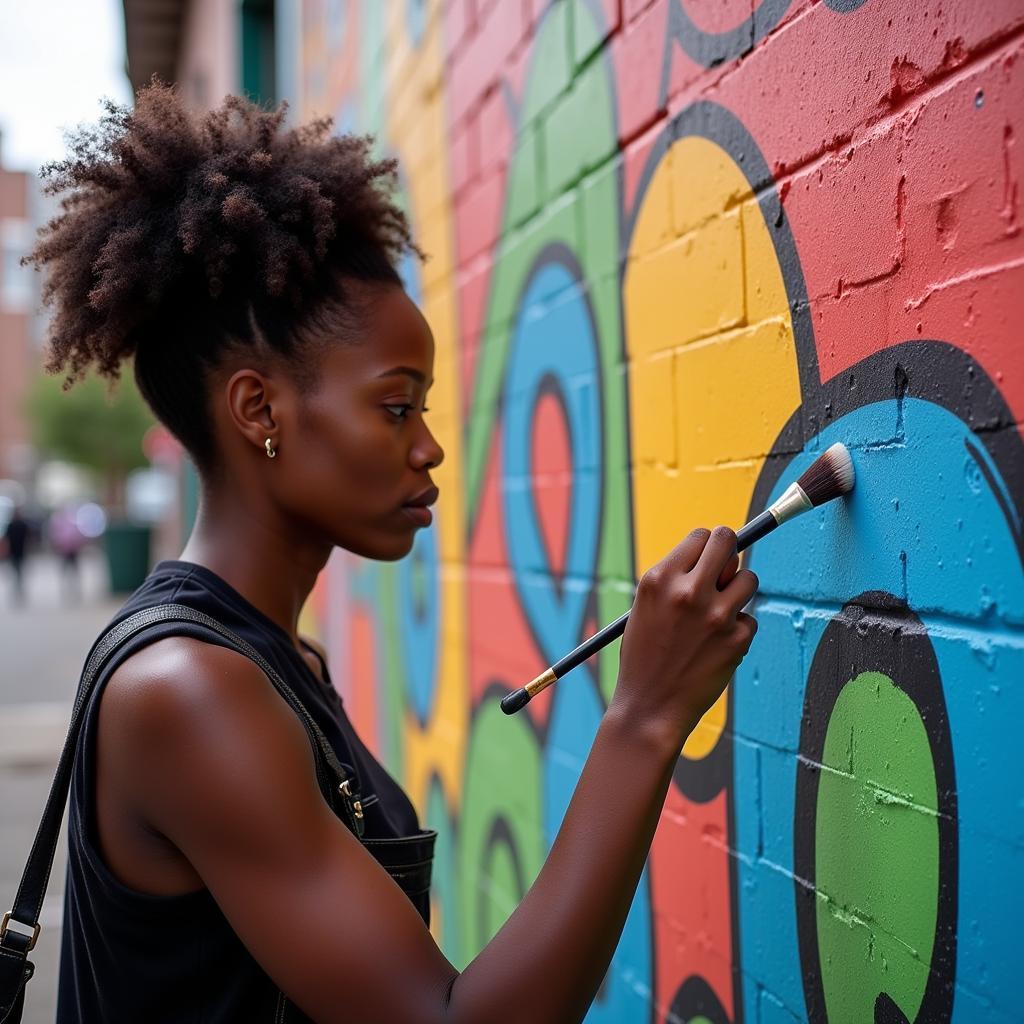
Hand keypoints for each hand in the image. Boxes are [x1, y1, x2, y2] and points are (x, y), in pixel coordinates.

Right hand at [611, 526, 758, 748]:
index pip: (699, 536)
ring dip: (738, 592)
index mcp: (659, 579)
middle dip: (729, 552)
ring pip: (748, 579)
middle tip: (724, 571)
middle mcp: (688, 591)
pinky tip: (715, 647)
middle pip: (727, 541)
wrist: (650, 707)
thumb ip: (678, 579)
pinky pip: (749, 619)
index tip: (705, 562)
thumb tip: (721, 557)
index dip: (705, 549)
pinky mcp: (737, 638)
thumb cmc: (645, 656)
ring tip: (718, 615)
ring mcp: (715, 614)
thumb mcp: (647, 607)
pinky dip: (737, 630)